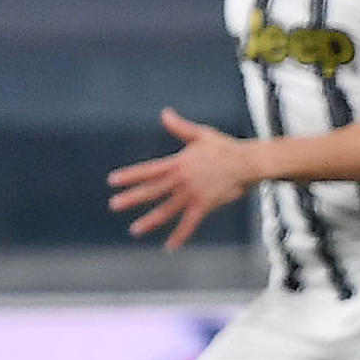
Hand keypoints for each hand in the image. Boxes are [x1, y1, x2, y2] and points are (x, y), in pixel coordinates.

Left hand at [108, 109, 260, 249]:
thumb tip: (164, 113)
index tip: (113, 181)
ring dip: (150, 220)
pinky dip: (180, 235)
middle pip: (152, 190)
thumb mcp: (201, 134)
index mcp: (178, 163)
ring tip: (134, 230)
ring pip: (167, 209)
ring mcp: (192, 193)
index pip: (148, 170)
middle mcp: (181, 179)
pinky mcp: (204, 204)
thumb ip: (180, 127)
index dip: (130, 175)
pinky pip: (190, 222)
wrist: (247, 162)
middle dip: (132, 198)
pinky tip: (169, 246)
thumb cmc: (225, 147)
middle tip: (113, 205)